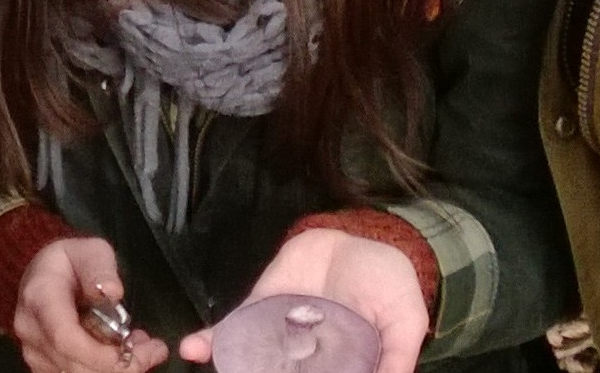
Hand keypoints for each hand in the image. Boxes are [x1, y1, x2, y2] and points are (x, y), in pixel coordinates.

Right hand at [12, 237, 170, 372]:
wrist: (42, 275)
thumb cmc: (70, 261)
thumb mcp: (90, 250)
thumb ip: (100, 268)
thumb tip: (112, 291)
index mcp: (39, 298)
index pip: (65, 337)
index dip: (97, 353)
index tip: (128, 351)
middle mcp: (31, 330)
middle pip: (74, 365)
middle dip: (119, 364)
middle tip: (153, 349)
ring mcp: (34, 351)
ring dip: (116, 369)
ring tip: (141, 348)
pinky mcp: (42, 365)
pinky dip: (104, 370)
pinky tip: (123, 355)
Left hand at [179, 228, 426, 372]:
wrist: (365, 239)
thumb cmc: (391, 287)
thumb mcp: (405, 322)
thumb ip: (397, 357)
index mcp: (340, 363)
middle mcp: (306, 356)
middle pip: (274, 371)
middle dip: (254, 371)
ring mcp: (280, 332)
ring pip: (249, 358)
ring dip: (226, 364)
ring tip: (203, 364)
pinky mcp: (263, 305)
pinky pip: (237, 325)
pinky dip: (215, 338)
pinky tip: (195, 348)